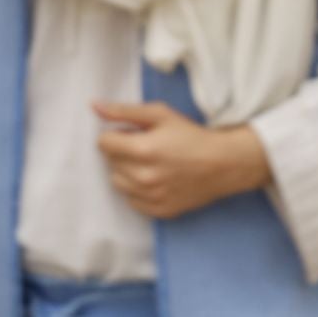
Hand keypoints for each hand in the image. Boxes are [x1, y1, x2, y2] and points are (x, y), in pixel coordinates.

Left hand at [94, 102, 270, 219]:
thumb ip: (125, 111)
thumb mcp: (161, 114)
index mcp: (143, 150)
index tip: (133, 134)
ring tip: (150, 164)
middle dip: (123, 152)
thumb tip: (94, 106)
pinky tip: (156, 179)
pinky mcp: (158, 211)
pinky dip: (138, 190)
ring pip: (118, 183)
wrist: (223, 164)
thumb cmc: (192, 135)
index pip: (103, 143)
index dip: (116, 135)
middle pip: (110, 163)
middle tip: (147, 147)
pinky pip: (131, 201)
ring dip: (127, 172)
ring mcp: (151, 197)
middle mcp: (143, 177)